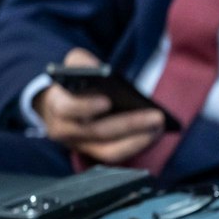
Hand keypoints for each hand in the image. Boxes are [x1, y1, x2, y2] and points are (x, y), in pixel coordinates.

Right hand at [33, 48, 165, 163]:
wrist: (61, 103)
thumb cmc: (74, 82)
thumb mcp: (74, 66)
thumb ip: (83, 63)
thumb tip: (100, 71)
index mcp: (58, 105)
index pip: (68, 109)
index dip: (85, 106)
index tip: (107, 101)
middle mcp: (65, 129)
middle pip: (97, 131)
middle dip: (129, 124)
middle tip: (157, 116)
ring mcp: (79, 144)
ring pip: (108, 150)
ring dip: (137, 140)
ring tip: (160, 126)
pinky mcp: (92, 152)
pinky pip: (115, 154)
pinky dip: (136, 146)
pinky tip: (154, 133)